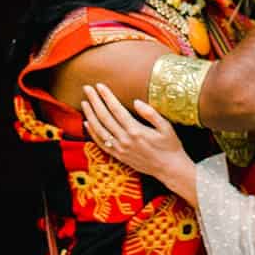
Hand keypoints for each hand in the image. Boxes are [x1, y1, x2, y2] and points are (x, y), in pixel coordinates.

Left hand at [82, 85, 200, 201]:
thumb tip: (136, 101)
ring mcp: (120, 149)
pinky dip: (92, 133)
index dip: (107, 96)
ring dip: (90, 115)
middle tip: (87, 88)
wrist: (169, 169)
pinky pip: (101, 143)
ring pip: (99, 130)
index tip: (99, 86)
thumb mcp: (166, 127)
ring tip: (84, 102)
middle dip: (94, 101)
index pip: (116, 109)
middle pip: (104, 117)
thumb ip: (151, 113)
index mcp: (136, 130)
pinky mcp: (119, 156)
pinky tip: (87, 123)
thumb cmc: (170, 145)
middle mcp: (125, 140)